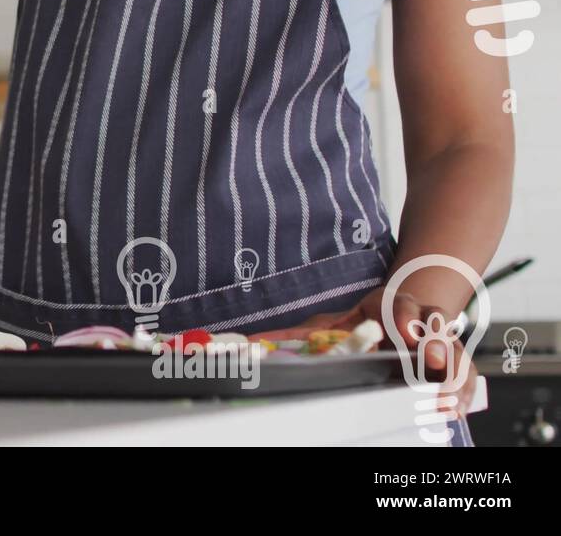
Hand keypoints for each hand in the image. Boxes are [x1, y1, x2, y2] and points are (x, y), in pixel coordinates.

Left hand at [250, 288, 479, 416]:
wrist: (406, 314)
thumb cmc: (365, 322)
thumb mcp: (331, 323)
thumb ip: (295, 334)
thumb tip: (249, 344)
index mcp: (389, 306)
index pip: (398, 306)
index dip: (402, 316)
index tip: (401, 330)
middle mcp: (421, 321)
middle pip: (435, 326)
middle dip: (433, 343)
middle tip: (429, 359)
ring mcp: (442, 343)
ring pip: (456, 352)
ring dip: (454, 373)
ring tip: (446, 398)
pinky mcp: (454, 366)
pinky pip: (467, 378)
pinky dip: (464, 393)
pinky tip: (456, 410)